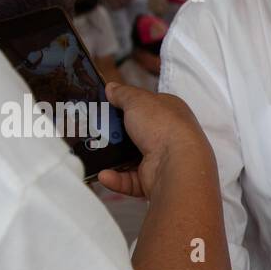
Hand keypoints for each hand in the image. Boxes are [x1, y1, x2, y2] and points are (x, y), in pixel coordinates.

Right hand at [96, 84, 212, 200]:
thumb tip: (112, 88)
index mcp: (172, 113)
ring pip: (132, 158)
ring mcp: (163, 160)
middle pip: (138, 133)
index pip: (150, 107)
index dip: (131, 105)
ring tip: (94, 151)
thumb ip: (123, 93)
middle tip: (97, 129)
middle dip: (117, 133)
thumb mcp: (138, 100)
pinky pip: (131, 181)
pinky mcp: (154, 181)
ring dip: (114, 157)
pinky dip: (117, 179)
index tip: (110, 105)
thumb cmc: (163, 126)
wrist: (176, 163)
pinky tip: (104, 174)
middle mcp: (169, 136)